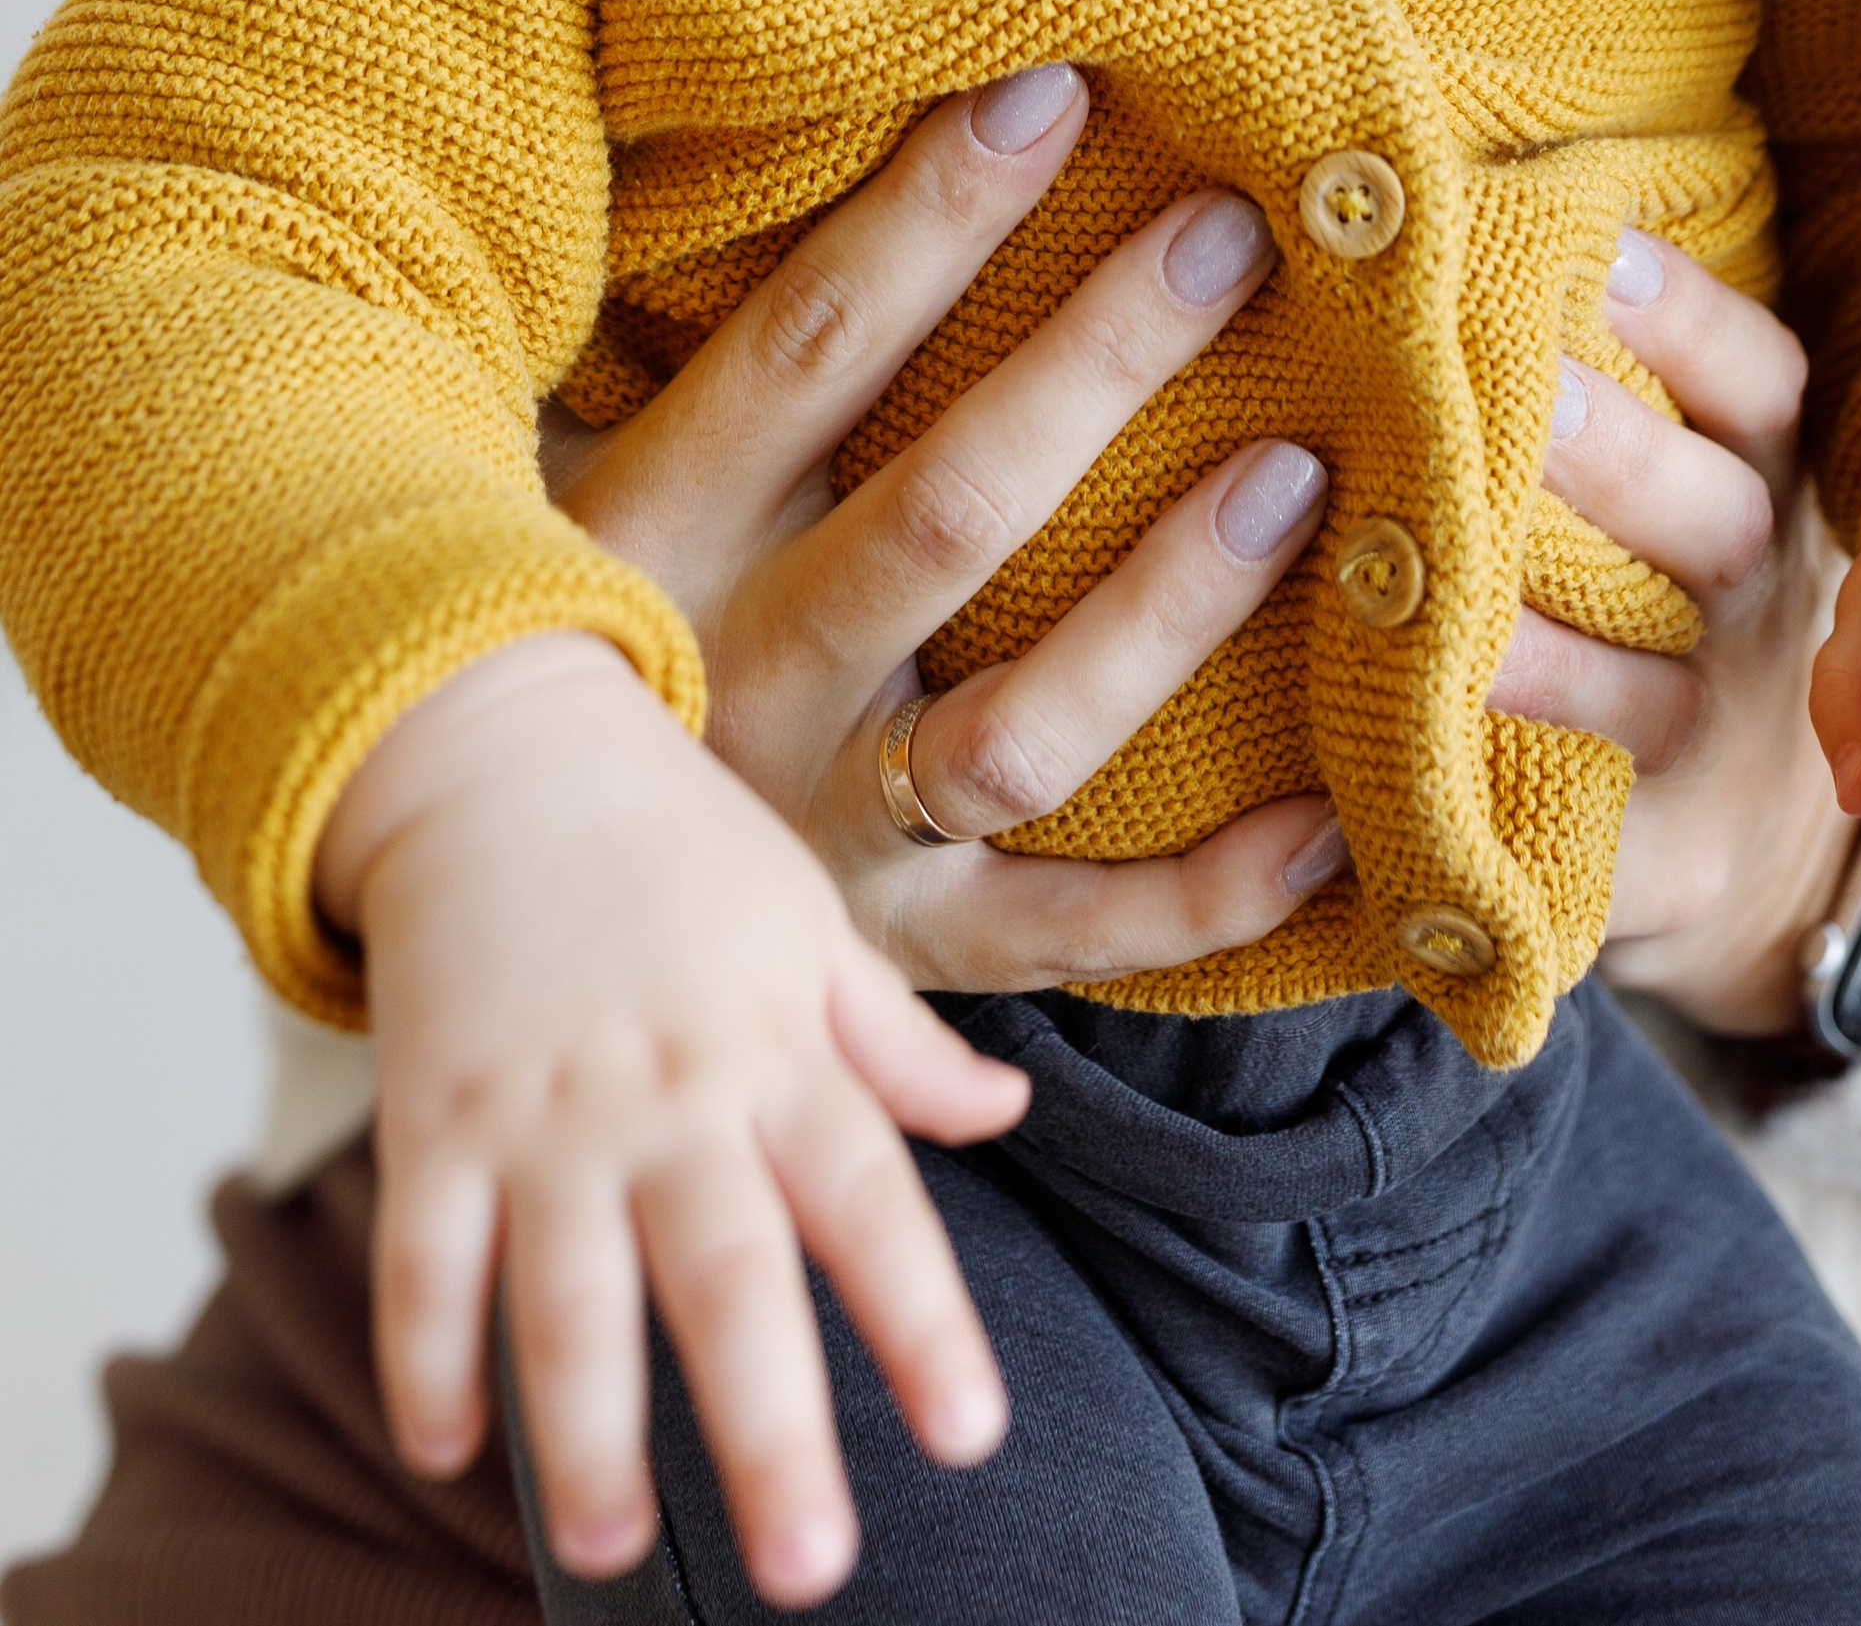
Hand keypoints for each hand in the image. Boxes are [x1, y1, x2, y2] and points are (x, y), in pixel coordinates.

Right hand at [316, 634, 1024, 1607]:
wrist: (503, 746)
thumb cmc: (675, 847)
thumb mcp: (808, 922)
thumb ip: (896, 1041)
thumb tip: (1007, 1116)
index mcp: (775, 1050)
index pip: (869, 1201)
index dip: (923, 1318)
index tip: (970, 1431)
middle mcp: (668, 1093)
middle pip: (727, 1277)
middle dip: (766, 1427)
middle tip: (808, 1566)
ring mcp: (541, 1111)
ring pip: (565, 1295)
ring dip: (583, 1430)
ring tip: (611, 1553)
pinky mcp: (430, 1115)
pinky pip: (422, 1258)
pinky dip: (424, 1356)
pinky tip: (442, 1450)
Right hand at [550, 61, 1341, 986]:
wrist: (523, 916)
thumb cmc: (597, 617)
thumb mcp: (585, 465)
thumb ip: (695, 339)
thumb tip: (840, 112)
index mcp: (654, 536)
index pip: (806, 347)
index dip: (929, 215)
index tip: (1055, 88)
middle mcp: (744, 686)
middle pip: (941, 514)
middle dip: (1095, 363)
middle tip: (1229, 234)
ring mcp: (828, 836)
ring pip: (1022, 732)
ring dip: (1168, 606)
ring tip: (1297, 476)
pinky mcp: (907, 956)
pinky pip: (1077, 932)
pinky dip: (1213, 889)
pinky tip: (1339, 811)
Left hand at [1485, 235, 1849, 1036]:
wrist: (1728, 820)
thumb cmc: (1646, 577)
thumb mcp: (1667, 461)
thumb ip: (1580, 351)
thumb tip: (1432, 185)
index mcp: (1758, 478)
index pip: (1755, 380)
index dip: (1681, 316)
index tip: (1591, 249)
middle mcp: (1754, 596)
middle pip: (1707, 518)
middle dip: (1613, 454)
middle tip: (1520, 393)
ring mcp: (1710, 727)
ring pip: (1644, 680)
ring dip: (1539, 635)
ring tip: (1424, 584)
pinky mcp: (1657, 850)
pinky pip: (1590, 826)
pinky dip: (1505, 793)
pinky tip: (1408, 747)